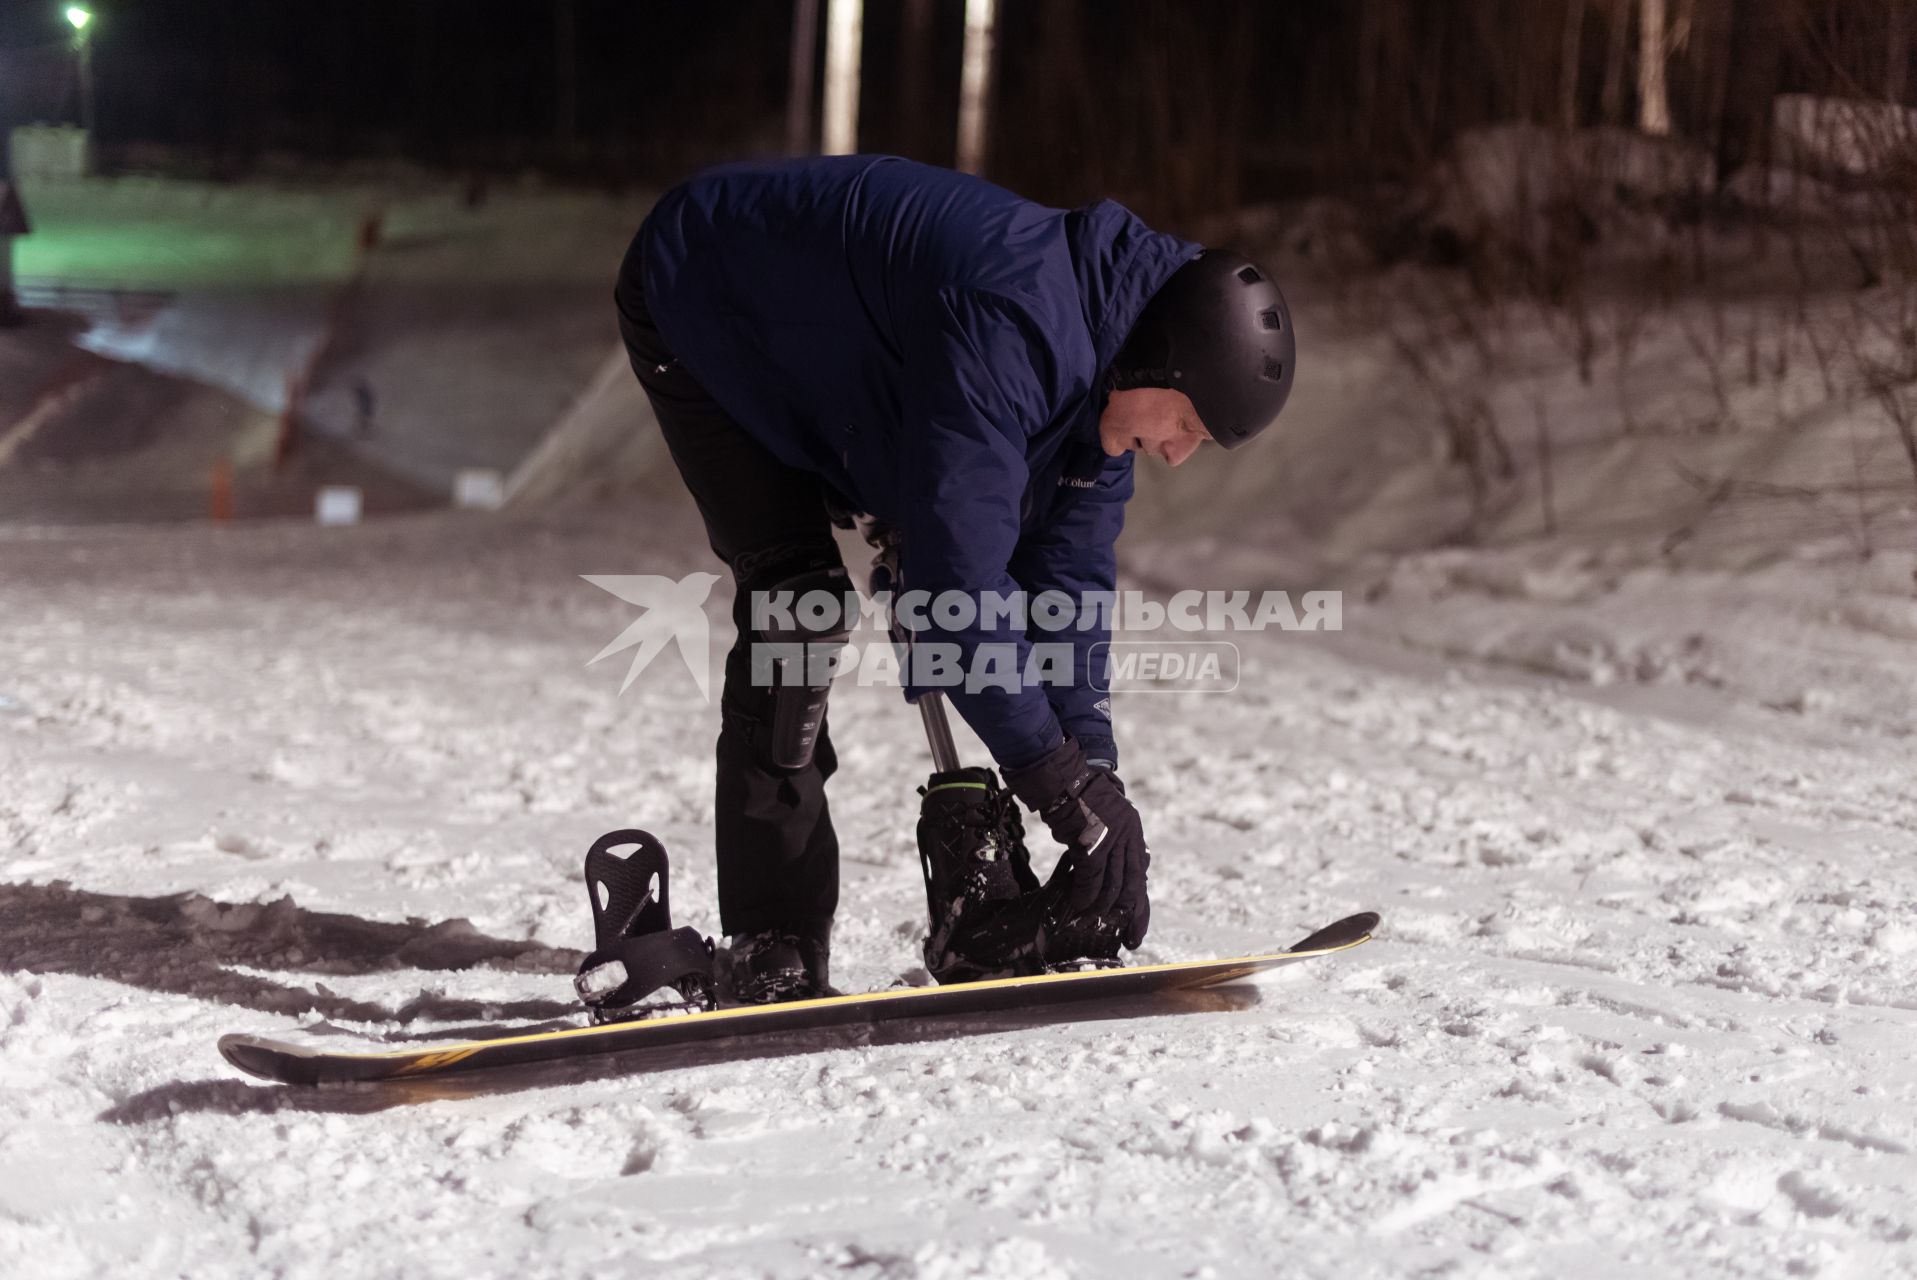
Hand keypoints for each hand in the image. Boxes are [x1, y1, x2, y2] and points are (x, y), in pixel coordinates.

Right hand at [1003, 737, 1150, 948]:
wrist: (1064, 774)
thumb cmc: (1077, 796)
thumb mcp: (1104, 817)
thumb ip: (1110, 842)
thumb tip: (1105, 871)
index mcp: (1132, 830)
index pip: (1140, 874)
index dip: (1140, 904)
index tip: (1137, 927)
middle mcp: (1128, 835)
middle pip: (1133, 884)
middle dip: (1130, 915)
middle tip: (1129, 938)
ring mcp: (1112, 838)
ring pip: (1112, 884)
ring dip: (1101, 907)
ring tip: (1091, 921)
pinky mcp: (1093, 841)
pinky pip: (1091, 877)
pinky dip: (1084, 893)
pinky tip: (1077, 904)